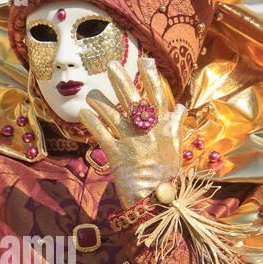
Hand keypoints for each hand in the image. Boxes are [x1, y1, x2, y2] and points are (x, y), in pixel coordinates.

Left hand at [77, 61, 185, 208]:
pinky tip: (83, 113)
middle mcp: (149, 132)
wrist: (156, 203)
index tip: (145, 60)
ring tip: (90, 93)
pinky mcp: (116, 156)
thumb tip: (180, 107)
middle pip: (134, 99)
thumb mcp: (176, 150)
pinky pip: (101, 134)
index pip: (158, 97)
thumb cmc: (166, 177)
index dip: (151, 77)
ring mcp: (132, 143)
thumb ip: (175, 127)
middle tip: (111, 65)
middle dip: (122, 80)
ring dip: (101, 101)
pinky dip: (91, 122)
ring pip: (114, 115)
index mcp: (164, 129)